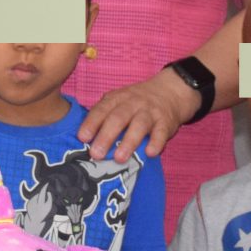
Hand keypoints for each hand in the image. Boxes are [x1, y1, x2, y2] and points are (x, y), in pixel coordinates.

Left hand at [77, 66, 199, 162]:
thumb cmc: (135, 103)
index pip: (101, 110)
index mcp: (117, 98)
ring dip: (129, 142)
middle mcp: (132, 103)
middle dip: (106, 136)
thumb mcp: (118, 103)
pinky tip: (150, 153)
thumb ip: (104, 117)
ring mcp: (150, 112)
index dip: (91, 123)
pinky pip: (161, 132)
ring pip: (139, 125)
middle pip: (118, 118)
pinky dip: (156, 142)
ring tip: (119, 158)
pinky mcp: (165, 122)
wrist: (168, 92)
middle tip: (96, 154)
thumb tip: (84, 142)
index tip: (82, 138)